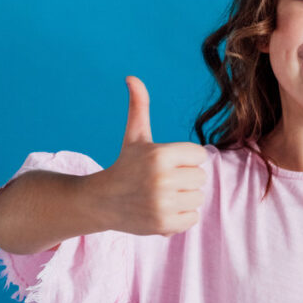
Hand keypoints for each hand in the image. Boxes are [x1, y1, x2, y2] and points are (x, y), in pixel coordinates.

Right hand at [91, 75, 208, 236]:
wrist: (102, 201)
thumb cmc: (125, 165)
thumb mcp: (134, 136)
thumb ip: (139, 106)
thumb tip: (132, 77)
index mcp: (160, 155)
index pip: (200, 156)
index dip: (186, 159)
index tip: (167, 163)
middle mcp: (162, 180)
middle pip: (201, 177)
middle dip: (185, 178)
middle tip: (162, 181)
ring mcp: (162, 204)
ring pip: (198, 197)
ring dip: (184, 197)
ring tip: (161, 195)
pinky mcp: (164, 224)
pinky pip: (193, 217)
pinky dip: (181, 216)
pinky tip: (162, 210)